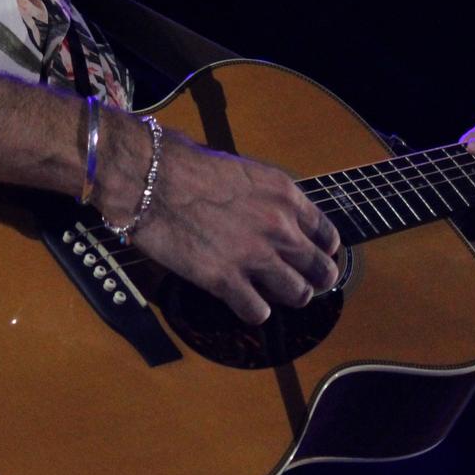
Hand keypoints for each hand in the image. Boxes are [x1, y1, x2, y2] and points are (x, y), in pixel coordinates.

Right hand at [101, 117, 340, 325]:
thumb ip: (261, 194)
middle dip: (316, 280)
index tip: (317, 257)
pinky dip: (254, 312)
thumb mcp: (239, 168)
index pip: (326, 232)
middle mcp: (279, 226)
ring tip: (276, 297)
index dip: (324, 250)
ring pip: (298, 294)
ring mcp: (255, 256)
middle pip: (320, 268)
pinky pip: (257, 311)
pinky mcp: (225, 280)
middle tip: (305, 285)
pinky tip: (245, 305)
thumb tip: (259, 209)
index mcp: (284, 194)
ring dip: (289, 298)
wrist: (148, 177)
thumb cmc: (183, 162)